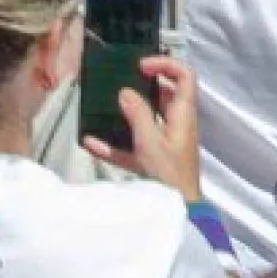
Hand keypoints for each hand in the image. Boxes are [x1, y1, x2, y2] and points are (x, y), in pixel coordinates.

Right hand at [86, 53, 201, 201]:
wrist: (179, 213)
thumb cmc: (169, 176)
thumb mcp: (151, 142)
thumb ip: (138, 114)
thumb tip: (125, 91)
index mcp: (182, 115)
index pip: (185, 76)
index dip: (165, 64)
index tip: (140, 67)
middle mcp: (176, 124)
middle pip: (166, 94)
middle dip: (143, 84)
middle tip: (120, 80)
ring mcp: (166, 142)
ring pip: (149, 117)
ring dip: (128, 111)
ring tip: (105, 104)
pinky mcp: (154, 159)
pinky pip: (134, 144)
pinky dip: (115, 142)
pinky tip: (91, 143)